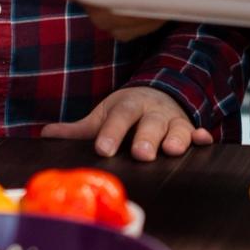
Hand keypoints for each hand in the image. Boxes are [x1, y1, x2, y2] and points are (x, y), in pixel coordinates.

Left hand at [40, 87, 213, 160]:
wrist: (158, 95)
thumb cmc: (126, 113)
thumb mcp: (103, 116)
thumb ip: (79, 130)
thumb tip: (45, 136)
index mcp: (127, 106)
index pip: (118, 117)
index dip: (111, 132)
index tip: (103, 149)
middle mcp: (150, 111)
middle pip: (149, 123)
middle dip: (146, 137)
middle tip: (141, 154)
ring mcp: (172, 119)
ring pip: (175, 127)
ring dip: (176, 138)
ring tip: (173, 150)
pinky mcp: (189, 128)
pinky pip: (196, 131)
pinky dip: (201, 136)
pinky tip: (204, 140)